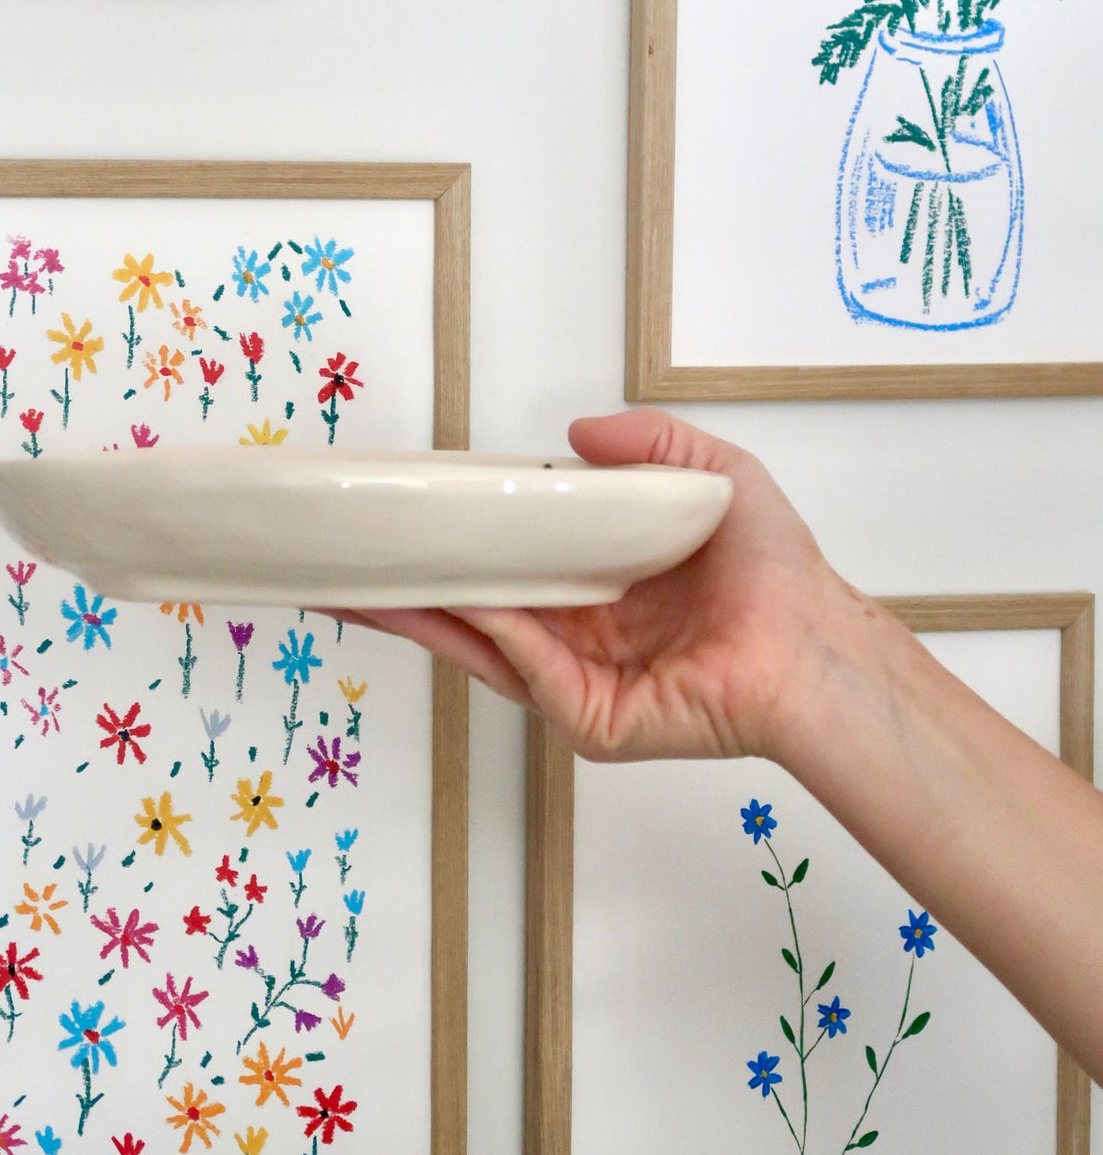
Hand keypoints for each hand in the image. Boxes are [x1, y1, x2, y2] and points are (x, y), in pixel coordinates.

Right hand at [333, 409, 867, 763]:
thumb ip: (647, 445)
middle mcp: (574, 637)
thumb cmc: (773, 570)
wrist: (813, 643)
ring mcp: (575, 683)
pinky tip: (452, 595)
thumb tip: (572, 434)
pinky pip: (526, 669)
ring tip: (357, 584)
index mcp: (593, 588)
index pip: (505, 565)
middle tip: (340, 563)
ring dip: (419, 614)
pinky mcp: (587, 720)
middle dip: (405, 590)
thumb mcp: (710, 476)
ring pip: (481, 645)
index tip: (404, 517)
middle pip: (472, 611)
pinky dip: (488, 631)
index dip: (455, 543)